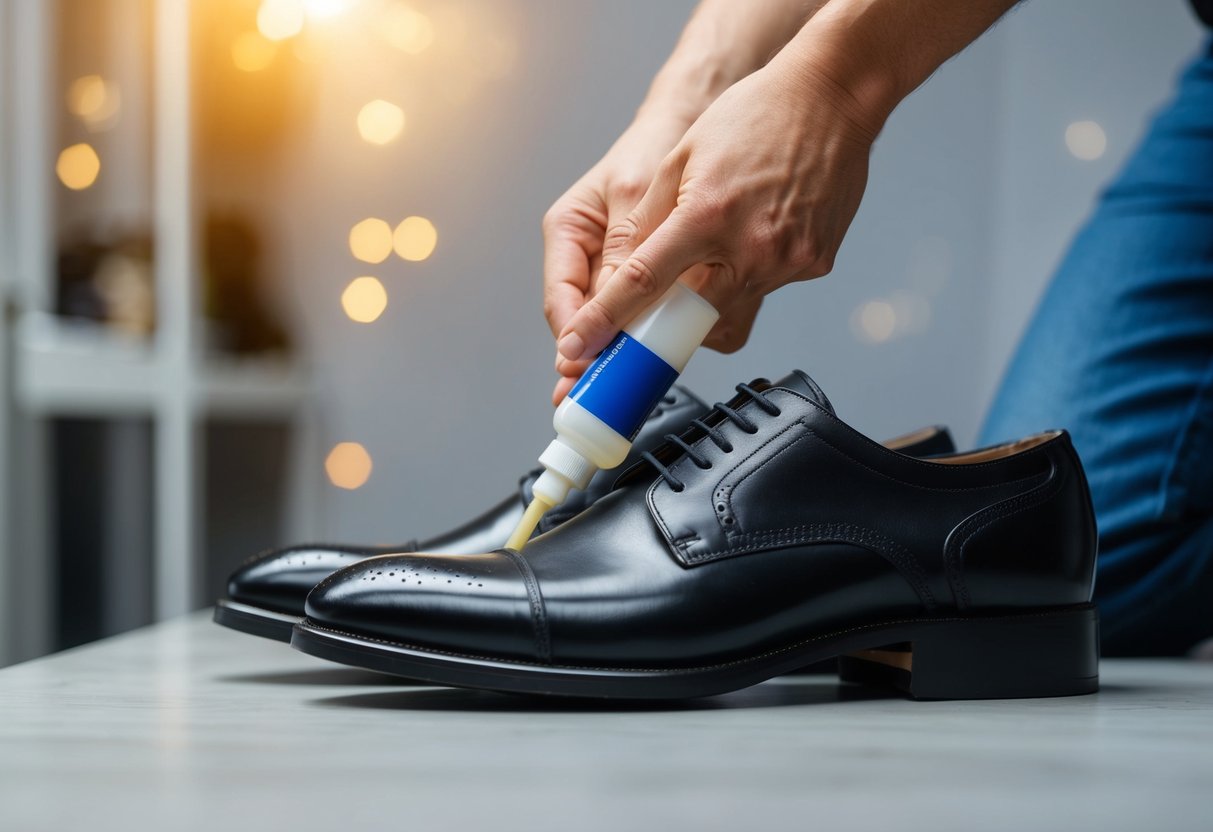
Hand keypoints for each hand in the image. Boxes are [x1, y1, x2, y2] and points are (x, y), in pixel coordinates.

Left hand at [553, 59, 880, 373]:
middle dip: (662, 326)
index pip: (643, 283)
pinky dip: (748, 275)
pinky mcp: (814, 265)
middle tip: (645, 323)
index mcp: (706, 215)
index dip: (606, 320)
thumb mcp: (680, 158)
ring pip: (728, 314)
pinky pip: (766, 291)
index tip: (579, 347)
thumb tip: (621, 276)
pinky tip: (755, 234)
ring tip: (714, 250)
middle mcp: (749, 247)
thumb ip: (648, 223)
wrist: (830, 97)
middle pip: (689, 320)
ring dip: (706, 299)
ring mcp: (787, 261)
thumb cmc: (752, 116)